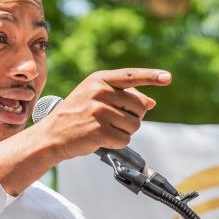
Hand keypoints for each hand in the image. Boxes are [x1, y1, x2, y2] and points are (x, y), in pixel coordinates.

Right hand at [39, 68, 170, 160]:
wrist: (51, 135)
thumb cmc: (77, 115)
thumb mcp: (95, 97)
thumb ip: (123, 96)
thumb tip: (151, 103)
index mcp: (99, 79)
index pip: (131, 76)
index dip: (151, 76)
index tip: (167, 78)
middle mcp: (99, 92)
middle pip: (139, 105)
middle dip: (133, 116)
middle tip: (114, 120)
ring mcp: (99, 111)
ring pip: (135, 124)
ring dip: (125, 131)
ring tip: (105, 129)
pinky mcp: (99, 131)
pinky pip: (125, 139)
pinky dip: (117, 143)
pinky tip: (102, 139)